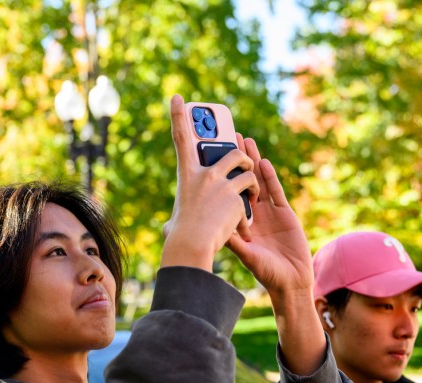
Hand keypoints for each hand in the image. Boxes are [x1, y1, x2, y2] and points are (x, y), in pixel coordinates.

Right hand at [162, 95, 258, 270]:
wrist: (192, 245)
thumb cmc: (179, 238)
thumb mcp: (175, 220)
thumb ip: (177, 218)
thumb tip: (169, 230)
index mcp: (186, 175)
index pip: (180, 138)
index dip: (178, 115)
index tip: (179, 98)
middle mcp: (204, 173)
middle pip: (230, 151)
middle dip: (242, 156)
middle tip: (244, 166)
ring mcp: (220, 183)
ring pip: (245, 168)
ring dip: (252, 178)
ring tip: (252, 193)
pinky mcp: (235, 194)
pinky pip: (251, 189)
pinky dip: (253, 199)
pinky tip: (249, 213)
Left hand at [226, 136, 312, 295]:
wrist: (290, 281)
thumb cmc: (265, 272)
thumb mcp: (244, 253)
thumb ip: (232, 238)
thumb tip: (211, 225)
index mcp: (240, 222)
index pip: (228, 193)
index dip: (222, 176)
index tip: (212, 158)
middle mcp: (253, 214)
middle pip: (243, 180)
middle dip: (237, 160)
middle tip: (228, 137)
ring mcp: (269, 212)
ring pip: (259, 181)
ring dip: (252, 161)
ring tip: (245, 141)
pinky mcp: (285, 213)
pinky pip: (276, 192)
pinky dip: (269, 177)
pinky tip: (263, 162)